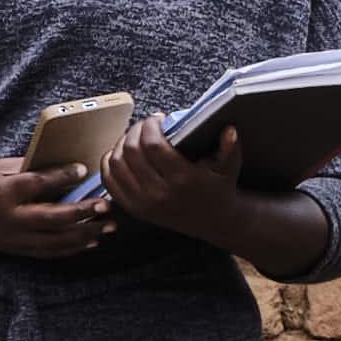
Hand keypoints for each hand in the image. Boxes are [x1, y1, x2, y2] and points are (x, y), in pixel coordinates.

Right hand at [0, 159, 112, 261]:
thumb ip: (26, 167)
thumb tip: (60, 163)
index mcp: (3, 191)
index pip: (37, 183)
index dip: (62, 176)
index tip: (84, 169)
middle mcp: (10, 217)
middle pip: (53, 218)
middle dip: (83, 213)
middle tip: (107, 205)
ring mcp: (13, 237)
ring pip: (55, 241)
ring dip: (85, 235)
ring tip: (108, 227)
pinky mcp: (15, 249)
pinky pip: (48, 252)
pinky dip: (71, 248)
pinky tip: (89, 242)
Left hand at [94, 114, 239, 239]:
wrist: (214, 221)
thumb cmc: (220, 189)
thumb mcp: (230, 167)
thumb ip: (230, 148)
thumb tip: (229, 129)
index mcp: (182, 179)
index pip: (152, 145)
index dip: (150, 125)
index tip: (157, 118)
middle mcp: (159, 192)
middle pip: (131, 151)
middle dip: (135, 130)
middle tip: (145, 125)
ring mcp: (144, 203)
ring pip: (116, 165)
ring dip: (121, 144)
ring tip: (134, 136)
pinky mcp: (134, 209)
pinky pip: (110, 182)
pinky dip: (109, 163)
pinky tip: (119, 152)